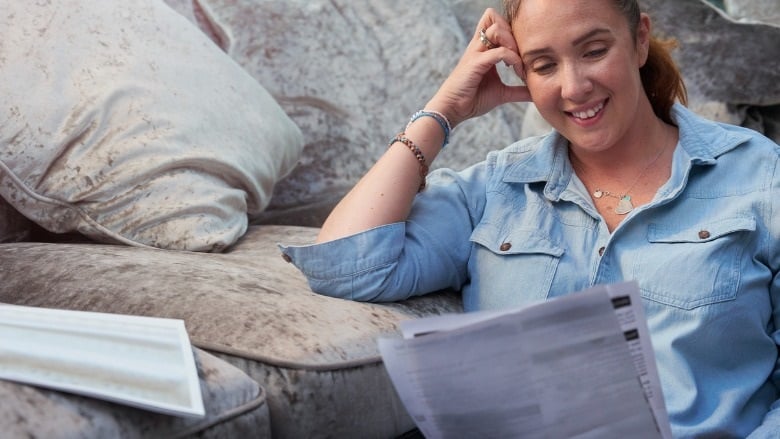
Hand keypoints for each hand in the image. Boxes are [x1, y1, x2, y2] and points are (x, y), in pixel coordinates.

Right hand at [425, 8, 530, 127]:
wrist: (453, 110)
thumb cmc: (472, 100)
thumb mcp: (502, 94)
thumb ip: (518, 91)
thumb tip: (535, 93)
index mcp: (484, 50)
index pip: (498, 25)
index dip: (513, 34)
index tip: (521, 56)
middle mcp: (478, 47)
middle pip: (495, 19)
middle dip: (513, 33)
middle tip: (521, 54)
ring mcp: (476, 52)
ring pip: (496, 28)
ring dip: (512, 42)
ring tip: (518, 62)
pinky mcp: (475, 63)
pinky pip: (500, 51)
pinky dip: (513, 59)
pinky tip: (516, 70)